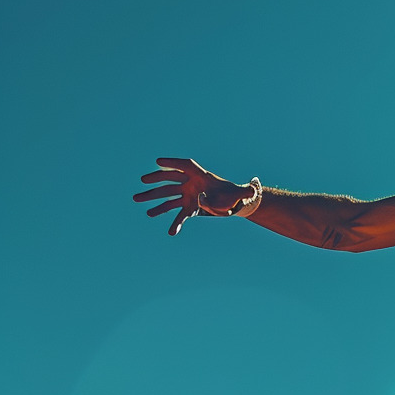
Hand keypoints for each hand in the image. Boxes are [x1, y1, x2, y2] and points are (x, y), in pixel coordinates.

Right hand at [133, 157, 249, 235]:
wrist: (233, 204)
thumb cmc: (236, 196)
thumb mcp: (241, 194)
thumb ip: (245, 191)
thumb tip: (253, 188)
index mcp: (203, 177)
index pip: (186, 166)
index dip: (172, 162)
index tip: (158, 162)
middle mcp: (192, 184)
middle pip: (171, 180)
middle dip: (156, 180)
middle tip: (143, 181)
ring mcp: (188, 196)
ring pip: (168, 197)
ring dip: (155, 200)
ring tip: (141, 204)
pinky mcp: (189, 208)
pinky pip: (179, 215)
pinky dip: (176, 224)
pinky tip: (171, 233)